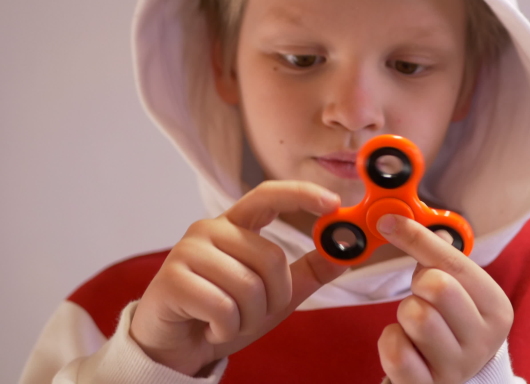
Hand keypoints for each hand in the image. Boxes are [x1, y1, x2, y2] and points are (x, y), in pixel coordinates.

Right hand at [129, 181, 348, 375]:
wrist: (175, 346)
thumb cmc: (222, 313)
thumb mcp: (275, 293)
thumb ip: (308, 271)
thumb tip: (346, 253)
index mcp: (236, 226)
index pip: (269, 196)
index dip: (302, 194)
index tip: (333, 203)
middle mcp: (209, 230)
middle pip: (272, 258)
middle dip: (273, 298)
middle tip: (250, 313)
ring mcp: (187, 251)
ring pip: (249, 286)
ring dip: (248, 318)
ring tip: (227, 321)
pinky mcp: (172, 279)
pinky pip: (223, 308)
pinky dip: (225, 329)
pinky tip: (210, 328)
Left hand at [376, 214, 513, 383]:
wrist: (457, 377)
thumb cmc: (453, 322)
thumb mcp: (459, 288)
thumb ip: (435, 253)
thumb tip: (397, 219)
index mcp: (497, 308)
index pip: (453, 262)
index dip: (416, 238)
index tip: (389, 222)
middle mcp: (484, 340)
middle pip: (437, 286)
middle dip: (419, 285)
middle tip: (422, 296)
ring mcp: (457, 367)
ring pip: (415, 316)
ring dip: (405, 315)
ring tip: (417, 324)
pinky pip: (396, 351)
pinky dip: (391, 341)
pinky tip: (405, 345)